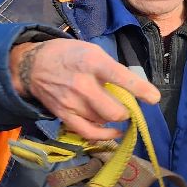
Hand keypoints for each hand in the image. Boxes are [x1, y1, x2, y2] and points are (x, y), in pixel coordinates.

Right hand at [9, 39, 161, 141]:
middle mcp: (82, 84)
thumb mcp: (92, 51)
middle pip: (115, 110)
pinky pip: (89, 133)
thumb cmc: (69, 55)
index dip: (141, 90)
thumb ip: (112, 68)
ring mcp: (72, 103)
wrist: (32, 64)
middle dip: (127, 110)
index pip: (121, 78)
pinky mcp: (64, 115)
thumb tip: (134, 87)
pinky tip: (114, 131)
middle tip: (127, 105)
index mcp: (92, 62)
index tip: (153, 98)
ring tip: (113, 108)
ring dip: (114, 118)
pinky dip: (105, 135)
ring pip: (104, 121)